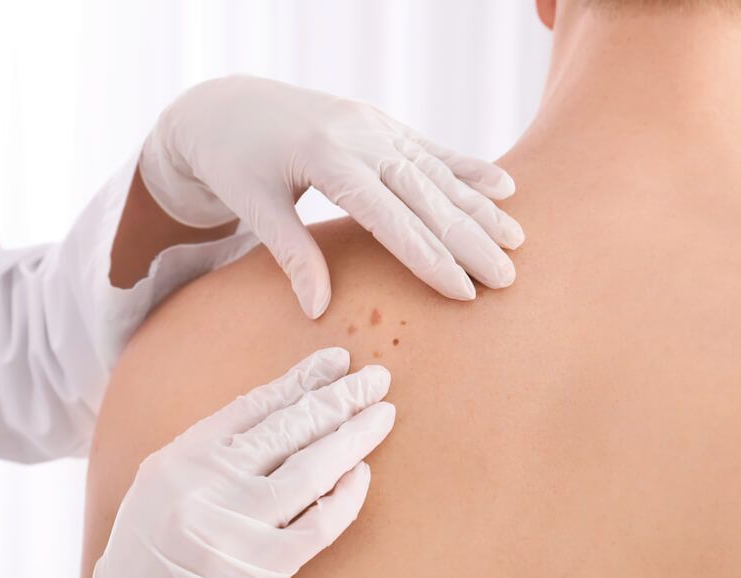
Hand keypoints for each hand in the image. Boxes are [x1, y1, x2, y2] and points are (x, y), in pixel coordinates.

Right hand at [61, 348, 393, 577]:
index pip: (254, 405)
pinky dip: (346, 497)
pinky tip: (362, 474)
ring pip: (311, 469)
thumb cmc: (150, 556)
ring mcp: (233, 527)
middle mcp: (205, 484)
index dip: (301, 378)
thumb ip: (214, 450)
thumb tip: (283, 408)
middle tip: (377, 377)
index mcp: (181, 458)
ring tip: (383, 414)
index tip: (337, 360)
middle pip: (288, 428)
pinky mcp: (259, 569)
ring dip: (354, 436)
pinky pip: (317, 524)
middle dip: (339, 397)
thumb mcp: (163, 486)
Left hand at [139, 75, 523, 317]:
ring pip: (438, 172)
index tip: (463, 290)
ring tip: (517, 240)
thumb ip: (291, 254)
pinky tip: (504, 185)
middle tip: (507, 278)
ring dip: (479, 207)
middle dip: (469, 240)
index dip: (429, 257)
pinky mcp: (380, 124)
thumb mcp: (254, 206)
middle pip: (426, 196)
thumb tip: (319, 310)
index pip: (390, 218)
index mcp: (328, 158)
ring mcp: (374, 126)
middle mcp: (361, 137)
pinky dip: (468, 167)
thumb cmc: (232, 160)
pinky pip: (431, 149)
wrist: (223, 105)